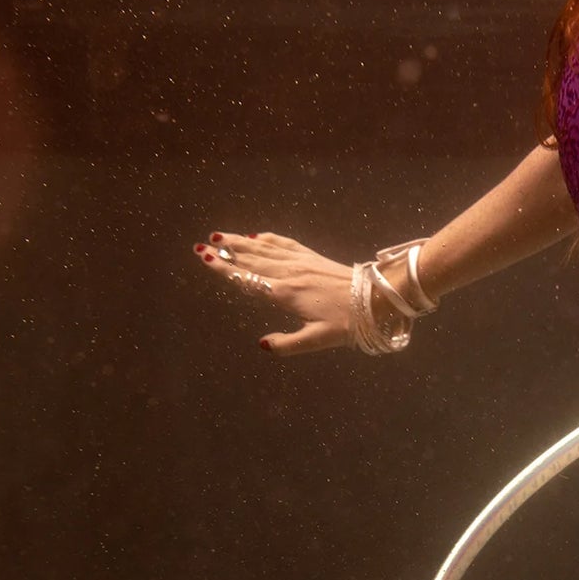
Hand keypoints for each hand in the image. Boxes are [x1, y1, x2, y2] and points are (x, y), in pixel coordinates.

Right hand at [194, 230, 353, 354]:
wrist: (376, 298)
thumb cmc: (348, 322)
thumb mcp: (318, 340)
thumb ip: (288, 344)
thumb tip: (262, 344)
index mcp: (286, 294)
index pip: (249, 280)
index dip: (226, 270)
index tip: (206, 259)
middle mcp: (290, 273)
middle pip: (251, 260)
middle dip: (225, 252)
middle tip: (202, 245)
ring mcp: (301, 262)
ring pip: (264, 248)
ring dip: (240, 241)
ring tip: (220, 235)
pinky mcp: (312, 256)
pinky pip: (284, 243)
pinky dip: (266, 238)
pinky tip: (255, 235)